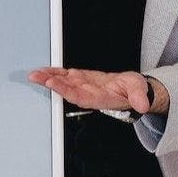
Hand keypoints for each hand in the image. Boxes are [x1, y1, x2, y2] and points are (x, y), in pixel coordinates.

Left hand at [28, 67, 155, 113]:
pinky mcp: (81, 79)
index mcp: (101, 99)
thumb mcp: (140, 91)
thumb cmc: (134, 90)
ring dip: (48, 79)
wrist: (131, 90)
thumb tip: (142, 105)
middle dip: (52, 85)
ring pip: (63, 83)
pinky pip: (65, 76)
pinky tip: (42, 71)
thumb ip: (139, 97)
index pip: (82, 97)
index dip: (67, 91)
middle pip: (67, 91)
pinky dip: (53, 73)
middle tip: (37, 77)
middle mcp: (89, 94)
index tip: (55, 84)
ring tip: (35, 75)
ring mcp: (83, 87)